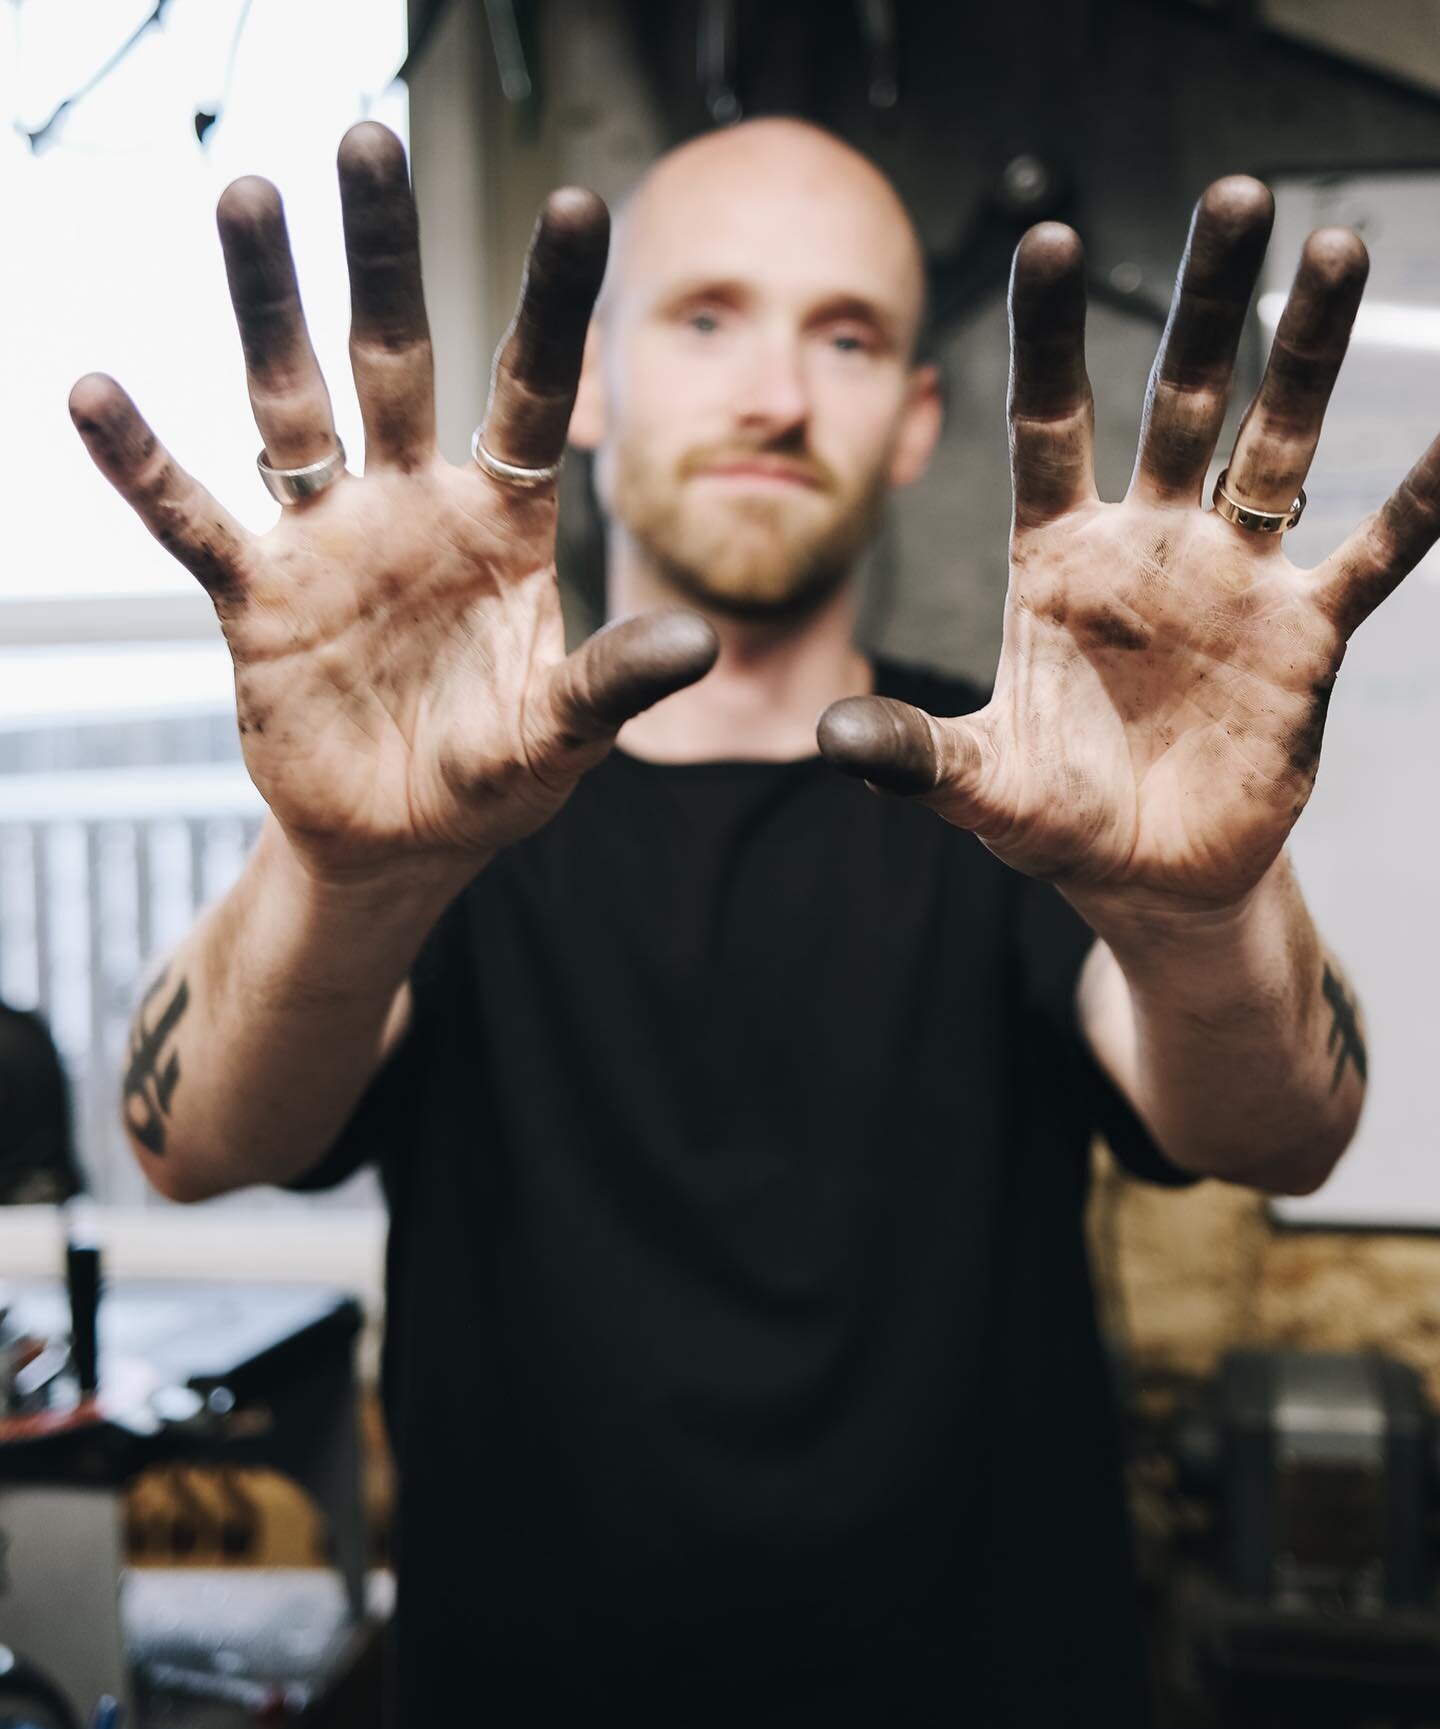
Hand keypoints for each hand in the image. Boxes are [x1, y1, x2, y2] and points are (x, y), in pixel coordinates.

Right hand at [70, 124, 714, 885]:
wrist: (403, 842)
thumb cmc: (494, 778)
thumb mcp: (560, 735)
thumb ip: (612, 686)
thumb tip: (697, 645)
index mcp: (504, 523)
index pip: (532, 392)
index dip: (551, 305)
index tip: (577, 202)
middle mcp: (415, 506)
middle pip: (397, 356)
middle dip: (383, 254)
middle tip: (365, 138)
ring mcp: (330, 543)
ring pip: (291, 402)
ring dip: (266, 309)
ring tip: (248, 199)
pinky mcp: (257, 599)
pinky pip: (194, 522)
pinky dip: (146, 466)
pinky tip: (95, 394)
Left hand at [819, 178, 1439, 912]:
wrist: (1147, 876)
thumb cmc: (1055, 817)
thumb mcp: (980, 785)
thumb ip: (917, 756)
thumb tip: (834, 740)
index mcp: (1057, 560)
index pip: (1048, 425)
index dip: (1048, 338)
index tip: (1047, 236)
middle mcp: (1148, 545)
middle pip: (1179, 400)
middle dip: (1206, 303)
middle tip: (1235, 196)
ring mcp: (1232, 580)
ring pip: (1277, 443)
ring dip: (1308, 355)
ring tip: (1338, 249)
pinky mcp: (1303, 635)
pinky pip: (1373, 554)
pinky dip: (1422, 502)